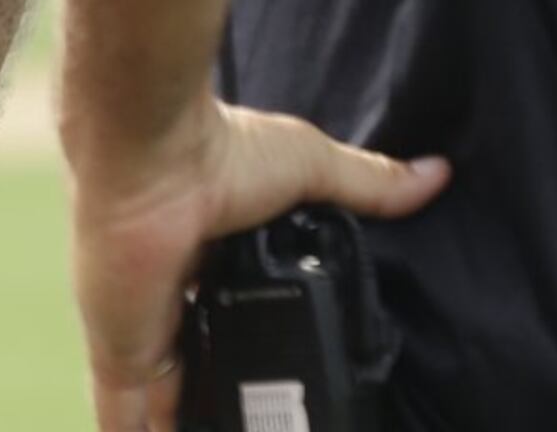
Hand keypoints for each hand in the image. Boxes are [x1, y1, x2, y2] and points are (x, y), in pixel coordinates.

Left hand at [64, 102, 446, 431]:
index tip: (290, 378)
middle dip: (228, 400)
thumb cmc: (221, 152)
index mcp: (208, 258)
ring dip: (193, 425)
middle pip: (200, 369)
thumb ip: (367, 183)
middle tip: (270, 422)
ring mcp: (143, 332)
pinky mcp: (121, 356)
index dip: (256, 348)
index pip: (232, 316)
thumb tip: (435, 174)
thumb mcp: (311, 168)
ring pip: (167, 406)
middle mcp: (173, 299)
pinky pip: (123, 420)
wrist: (153, 157)